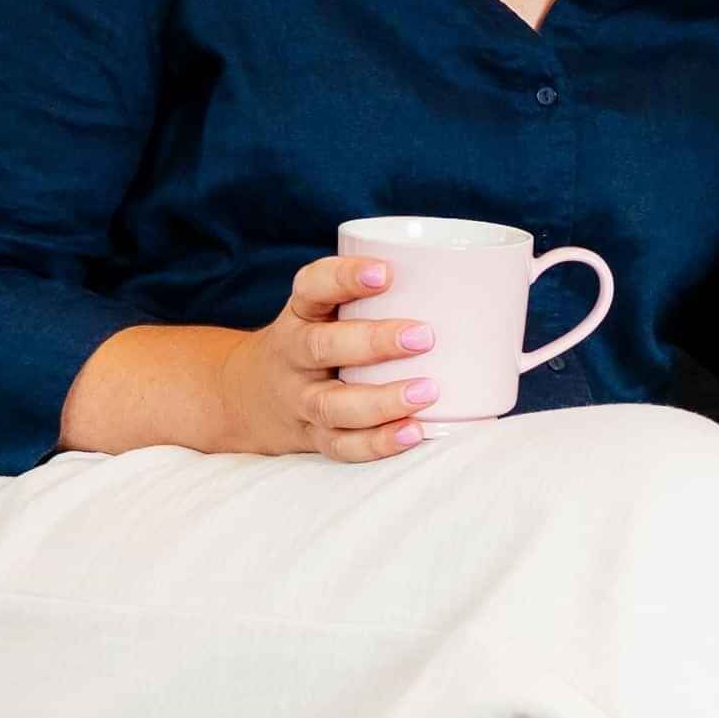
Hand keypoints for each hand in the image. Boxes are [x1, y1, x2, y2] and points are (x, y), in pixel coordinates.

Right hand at [222, 252, 442, 461]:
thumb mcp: (326, 312)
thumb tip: (472, 293)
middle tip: (424, 336)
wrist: (246, 395)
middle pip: (321, 347)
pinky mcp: (310, 436)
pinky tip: (413, 432)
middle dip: (373, 342)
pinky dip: (376, 443)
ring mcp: (298, 399)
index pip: (312, 287)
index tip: (385, 272)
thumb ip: (378, 300)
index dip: (344, 277)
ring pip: (331, 404)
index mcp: (300, 314)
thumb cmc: (315, 341)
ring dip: (381, 400)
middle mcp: (292, 355)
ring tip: (427, 391)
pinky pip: (340, 445)